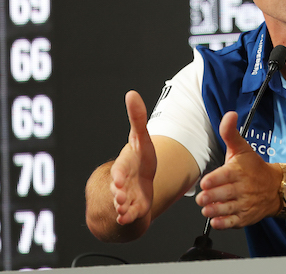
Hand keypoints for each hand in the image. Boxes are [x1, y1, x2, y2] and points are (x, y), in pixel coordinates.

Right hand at [110, 91, 156, 226]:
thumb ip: (137, 118)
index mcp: (124, 165)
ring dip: (122, 207)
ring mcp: (128, 196)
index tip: (120, 178)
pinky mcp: (136, 207)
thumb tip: (131, 93)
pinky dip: (129, 217)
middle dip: (118, 192)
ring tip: (122, 210)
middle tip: (120, 196)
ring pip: (123, 203)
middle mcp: (123, 182)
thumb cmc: (139, 157)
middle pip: (119, 188)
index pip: (120, 169)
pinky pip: (130, 214)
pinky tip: (126, 220)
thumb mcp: (140, 138)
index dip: (119, 174)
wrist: (137, 181)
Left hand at [196, 111, 281, 228]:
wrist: (277, 188)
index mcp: (239, 171)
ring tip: (206, 207)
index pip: (224, 176)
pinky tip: (215, 219)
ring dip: (211, 210)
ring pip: (224, 210)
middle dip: (208, 198)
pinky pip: (231, 223)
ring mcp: (244, 204)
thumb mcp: (243, 148)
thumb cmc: (255, 168)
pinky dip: (221, 223)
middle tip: (202, 197)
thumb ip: (230, 133)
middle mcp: (242, 188)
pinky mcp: (245, 217)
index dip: (212, 181)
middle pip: (221, 195)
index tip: (205, 183)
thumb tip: (229, 114)